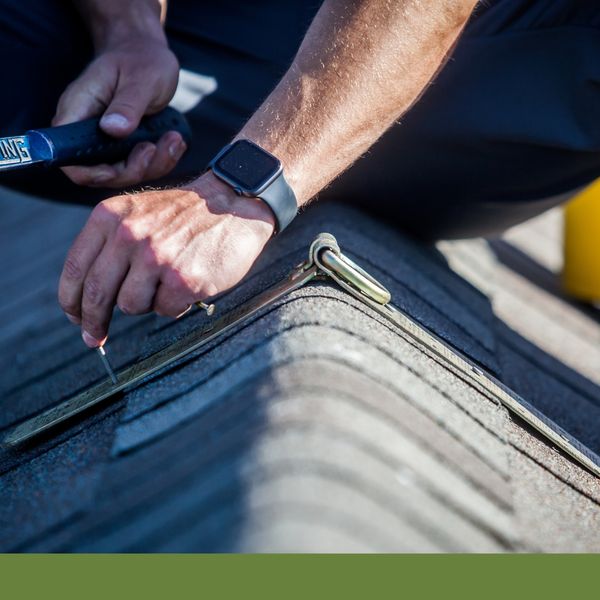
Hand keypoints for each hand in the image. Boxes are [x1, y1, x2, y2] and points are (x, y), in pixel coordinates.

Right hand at [52, 35, 183, 187]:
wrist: (147, 55)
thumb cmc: (140, 60)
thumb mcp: (140, 79)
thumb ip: (127, 105)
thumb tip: (112, 129)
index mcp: (77, 112)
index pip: (68, 157)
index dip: (91, 173)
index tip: (119, 168)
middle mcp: (87, 132)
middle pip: (99, 174)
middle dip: (133, 170)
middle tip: (156, 147)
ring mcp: (106, 142)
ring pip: (124, 174)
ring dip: (153, 165)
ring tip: (173, 139)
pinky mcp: (124, 148)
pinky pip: (140, 167)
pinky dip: (161, 161)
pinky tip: (175, 143)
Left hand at [58, 174, 275, 346]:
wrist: (235, 202)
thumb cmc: (187, 214)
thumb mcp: (138, 212)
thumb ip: (110, 244)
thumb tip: (89, 295)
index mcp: (110, 217)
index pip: (75, 268)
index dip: (71, 301)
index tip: (76, 317)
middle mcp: (129, 236)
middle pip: (96, 294)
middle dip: (93, 322)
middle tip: (94, 337)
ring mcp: (156, 258)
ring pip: (131, 306)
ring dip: (147, 302)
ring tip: (167, 282)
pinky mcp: (183, 279)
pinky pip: (165, 311)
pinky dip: (175, 304)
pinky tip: (187, 283)